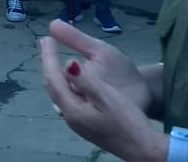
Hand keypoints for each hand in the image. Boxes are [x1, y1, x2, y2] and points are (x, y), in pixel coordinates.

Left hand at [40, 27, 164, 160]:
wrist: (142, 149)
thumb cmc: (128, 121)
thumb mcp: (107, 98)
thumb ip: (86, 81)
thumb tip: (67, 64)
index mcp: (73, 110)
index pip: (54, 79)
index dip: (49, 57)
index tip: (45, 38)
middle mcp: (70, 118)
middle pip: (53, 86)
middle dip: (48, 64)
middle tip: (45, 43)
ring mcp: (78, 123)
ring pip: (60, 93)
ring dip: (55, 73)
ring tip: (53, 57)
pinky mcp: (86, 124)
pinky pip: (68, 98)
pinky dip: (65, 83)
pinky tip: (70, 79)